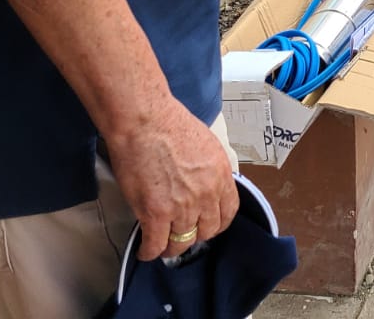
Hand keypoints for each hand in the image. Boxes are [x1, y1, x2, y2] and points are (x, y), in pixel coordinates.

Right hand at [103, 101, 238, 260]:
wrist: (146, 123)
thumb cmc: (170, 125)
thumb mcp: (207, 146)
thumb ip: (210, 171)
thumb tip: (205, 185)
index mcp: (221, 177)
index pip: (228, 213)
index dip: (216, 224)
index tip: (206, 226)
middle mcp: (206, 195)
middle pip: (206, 231)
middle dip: (194, 236)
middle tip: (183, 234)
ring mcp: (181, 207)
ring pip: (181, 242)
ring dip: (171, 247)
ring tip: (163, 245)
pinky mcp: (155, 213)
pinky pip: (155, 244)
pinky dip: (149, 251)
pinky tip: (145, 250)